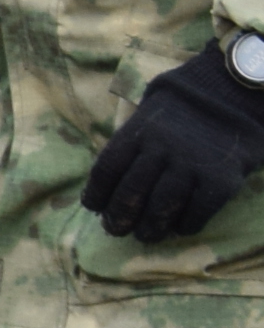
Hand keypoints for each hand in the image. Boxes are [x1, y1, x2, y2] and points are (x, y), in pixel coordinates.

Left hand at [80, 47, 263, 243]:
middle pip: (130, 192)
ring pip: (161, 207)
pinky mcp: (221, 178)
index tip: (94, 207)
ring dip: (150, 228)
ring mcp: (192, 164)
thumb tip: (108, 183)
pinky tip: (181, 227)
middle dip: (119, 218)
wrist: (234, 93)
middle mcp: (161, 149)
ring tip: (146, 235)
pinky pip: (197, 211)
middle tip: (116, 229)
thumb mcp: (149, 114)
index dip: (96, 193)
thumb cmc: (184, 106)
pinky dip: (186, 225)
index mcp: (138, 132)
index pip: (106, 169)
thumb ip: (132, 144)